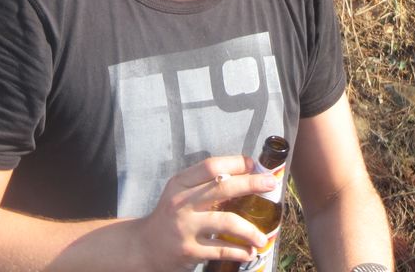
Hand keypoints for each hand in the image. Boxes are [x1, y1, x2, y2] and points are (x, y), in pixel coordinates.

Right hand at [132, 155, 277, 271]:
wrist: (144, 246)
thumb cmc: (170, 215)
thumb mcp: (180, 192)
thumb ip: (204, 184)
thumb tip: (244, 175)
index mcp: (180, 183)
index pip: (210, 166)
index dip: (235, 163)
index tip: (254, 164)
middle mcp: (181, 202)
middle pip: (222, 188)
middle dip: (251, 184)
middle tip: (271, 184)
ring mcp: (185, 227)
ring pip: (226, 222)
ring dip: (250, 229)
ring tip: (264, 237)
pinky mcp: (189, 251)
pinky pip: (221, 249)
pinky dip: (239, 251)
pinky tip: (249, 251)